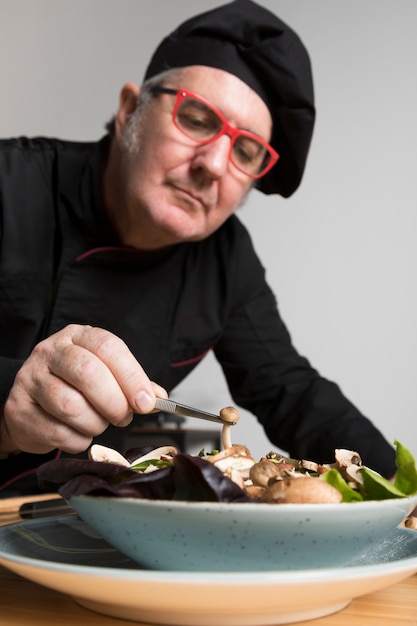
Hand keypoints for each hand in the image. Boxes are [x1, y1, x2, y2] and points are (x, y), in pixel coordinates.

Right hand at [0, 324, 166, 454]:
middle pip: (88, 373)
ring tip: (99, 423)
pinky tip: (78, 433)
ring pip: (71, 406)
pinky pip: (58, 433)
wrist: (32, 404)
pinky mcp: (19, 409)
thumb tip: (157, 397)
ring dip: (95, 423)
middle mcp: (50, 352)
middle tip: (124, 416)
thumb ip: (132, 384)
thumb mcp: (105, 374)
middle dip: (114, 402)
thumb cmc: (74, 386)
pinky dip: (77, 440)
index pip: (108, 348)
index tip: (147, 401)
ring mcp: (31, 379)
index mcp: (77, 336)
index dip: (131, 377)